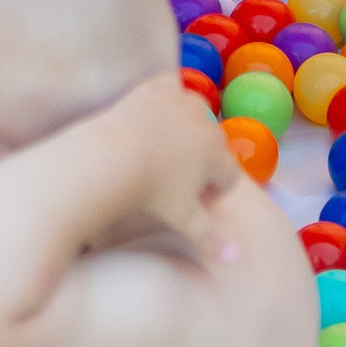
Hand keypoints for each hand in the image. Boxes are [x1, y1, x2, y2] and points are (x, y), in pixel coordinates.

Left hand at [109, 72, 243, 259]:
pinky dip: (166, 99)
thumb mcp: (182, 219)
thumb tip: (235, 259)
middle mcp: (206, 123)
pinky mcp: (156, 87)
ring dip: (186, 131)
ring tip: (162, 150)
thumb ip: (211, 238)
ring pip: (195, 116)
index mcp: (219, 154)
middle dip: (200, 164)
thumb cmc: (151, 191)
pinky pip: (171, 89)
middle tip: (172, 180)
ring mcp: (181, 101)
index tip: (189, 203)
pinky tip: (153, 116)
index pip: (228, 178)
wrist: (111, 156)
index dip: (211, 194)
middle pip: (213, 146)